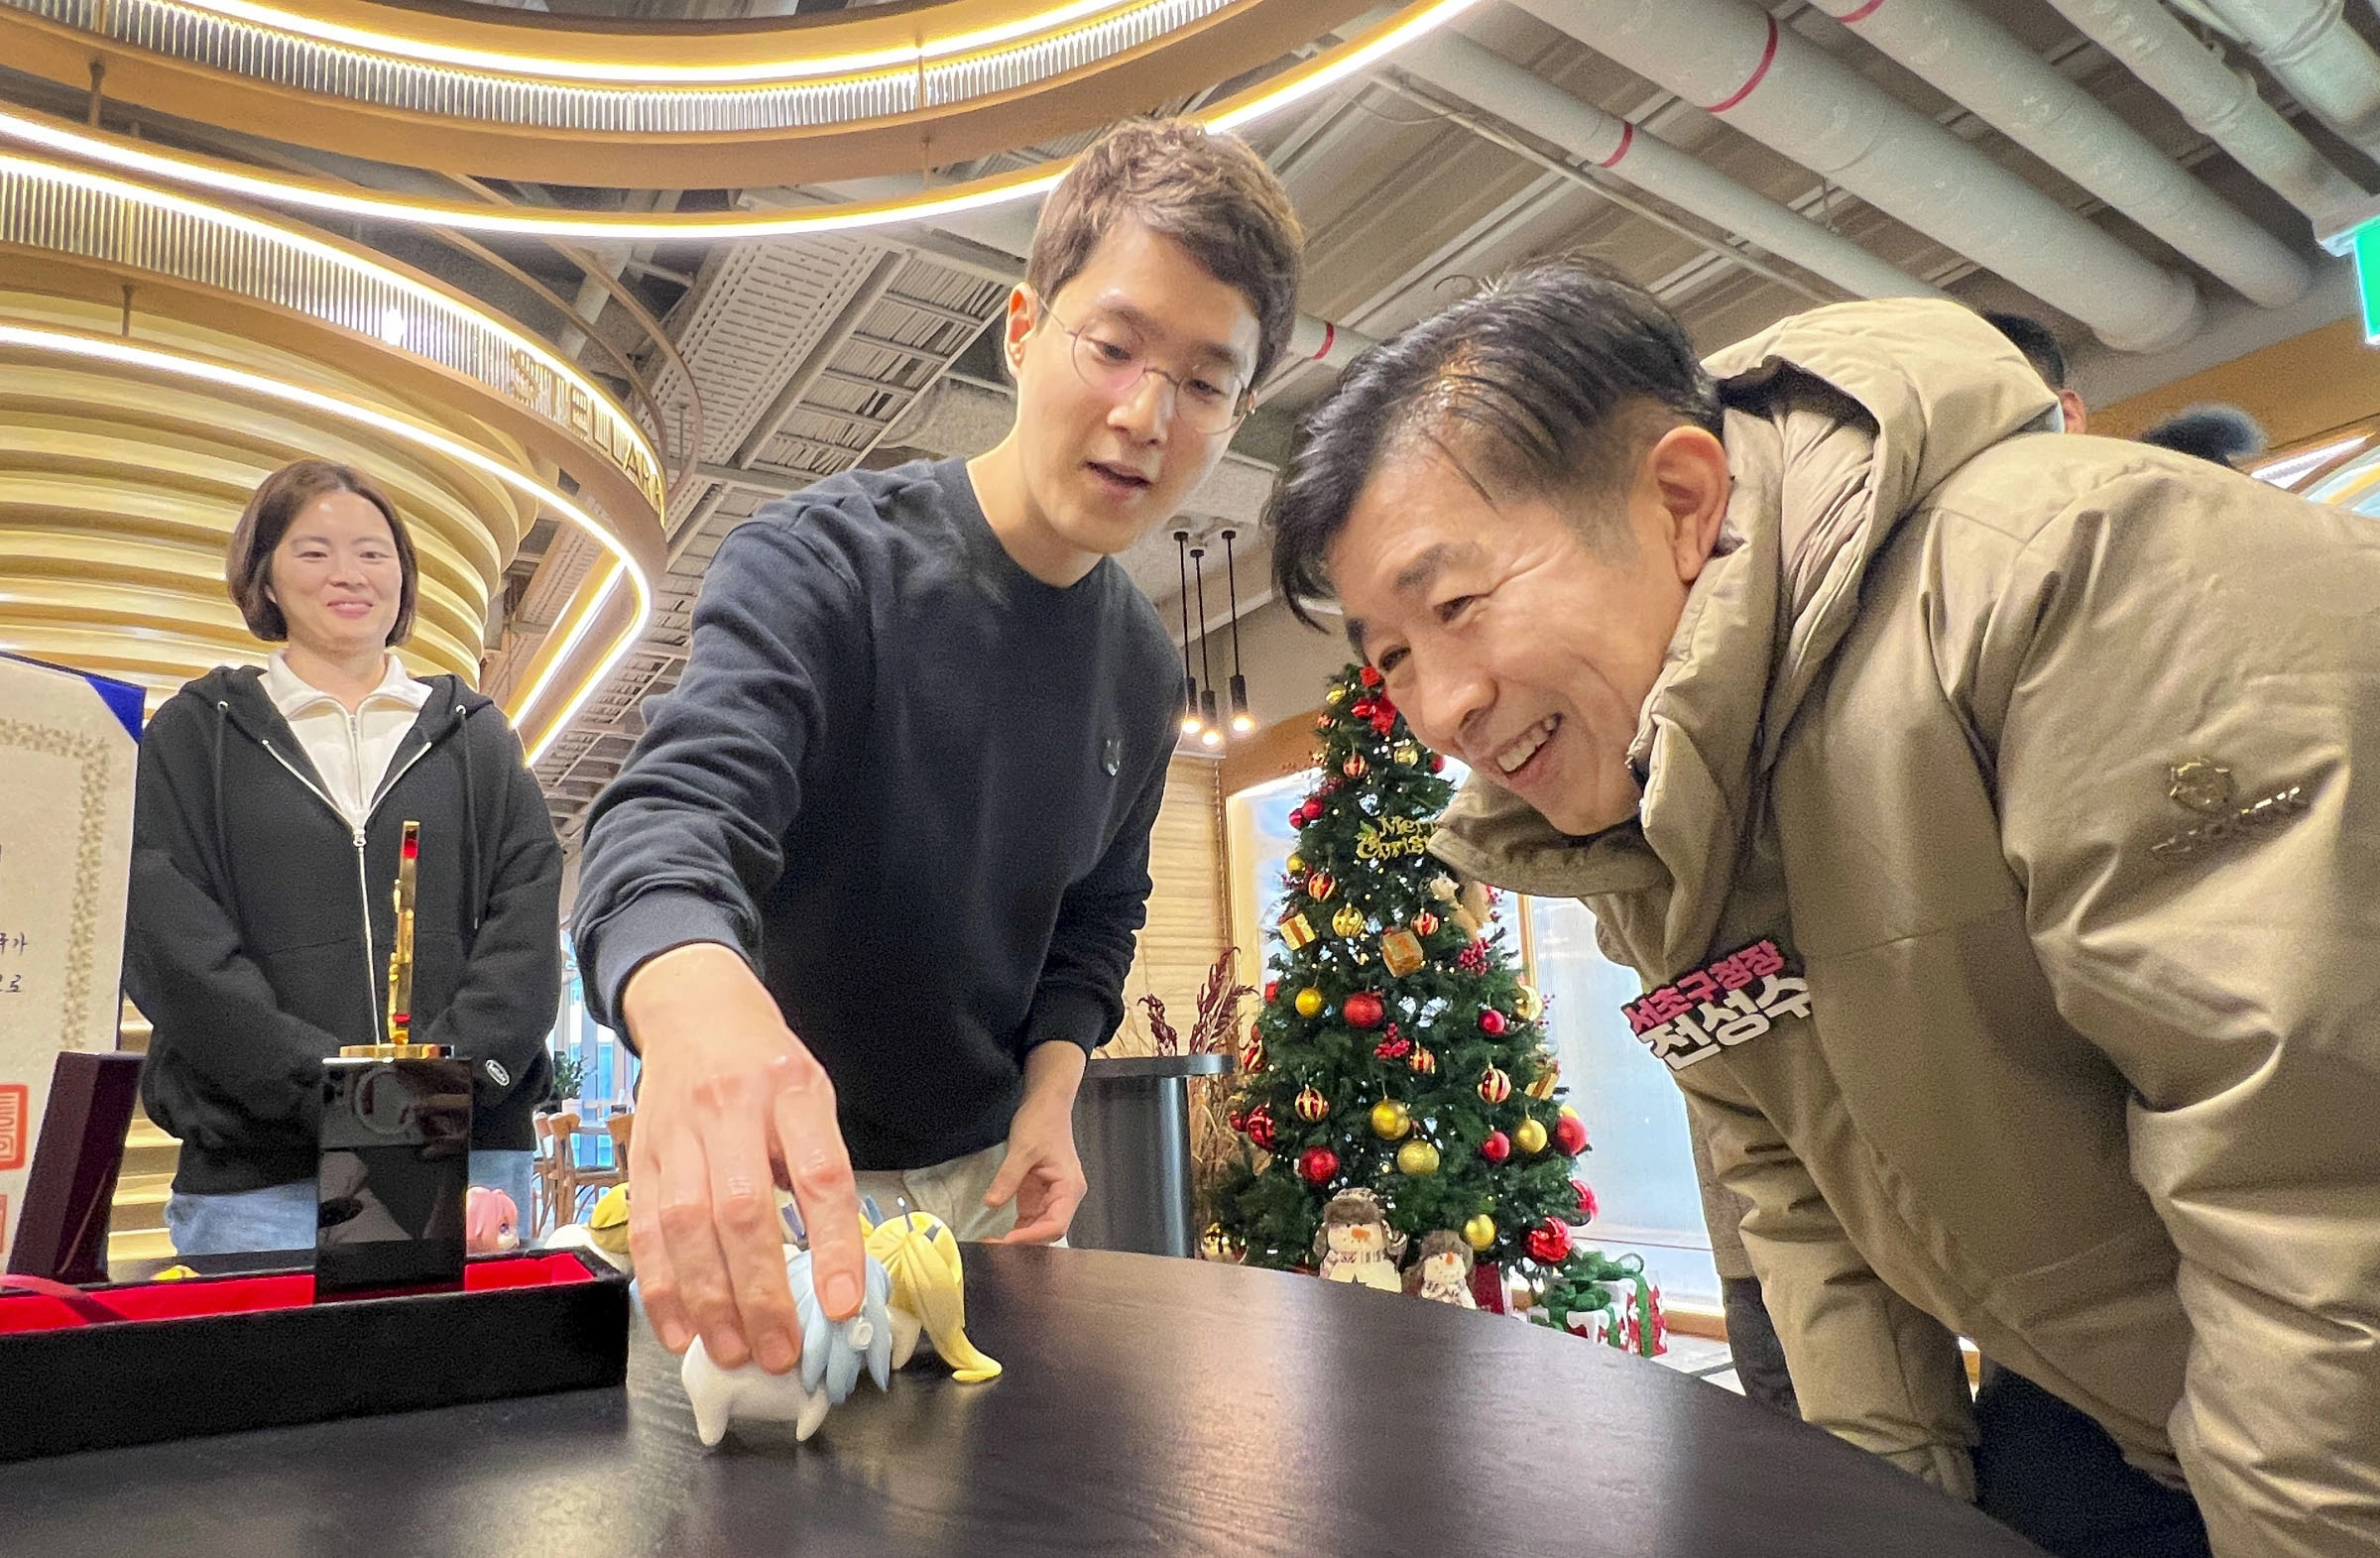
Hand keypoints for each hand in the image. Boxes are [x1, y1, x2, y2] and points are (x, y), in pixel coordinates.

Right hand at [619, 943, 865, 1373]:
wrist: (694, 1007)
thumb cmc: (767, 1065)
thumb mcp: (813, 1094)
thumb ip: (820, 1167)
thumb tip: (833, 1267)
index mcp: (793, 1091)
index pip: (820, 1175)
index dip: (832, 1244)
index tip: (841, 1305)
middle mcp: (731, 1110)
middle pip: (743, 1211)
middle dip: (762, 1293)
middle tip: (781, 1353)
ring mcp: (678, 1134)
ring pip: (687, 1227)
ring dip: (710, 1301)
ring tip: (735, 1353)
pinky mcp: (640, 1156)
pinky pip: (645, 1230)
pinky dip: (661, 1288)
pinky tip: (680, 1330)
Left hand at [986, 1042, 1089, 1243]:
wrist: (1046, 1103)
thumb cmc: (1043, 1122)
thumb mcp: (1022, 1149)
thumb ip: (1008, 1178)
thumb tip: (992, 1204)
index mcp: (1069, 1187)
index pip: (1055, 1224)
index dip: (1032, 1237)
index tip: (1007, 1240)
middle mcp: (1065, 1196)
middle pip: (1048, 1231)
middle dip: (1024, 1242)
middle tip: (995, 1247)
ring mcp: (1052, 1197)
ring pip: (1039, 1229)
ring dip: (1018, 1238)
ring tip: (993, 1244)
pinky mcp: (1039, 1194)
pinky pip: (1030, 1219)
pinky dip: (1016, 1228)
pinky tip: (998, 1234)